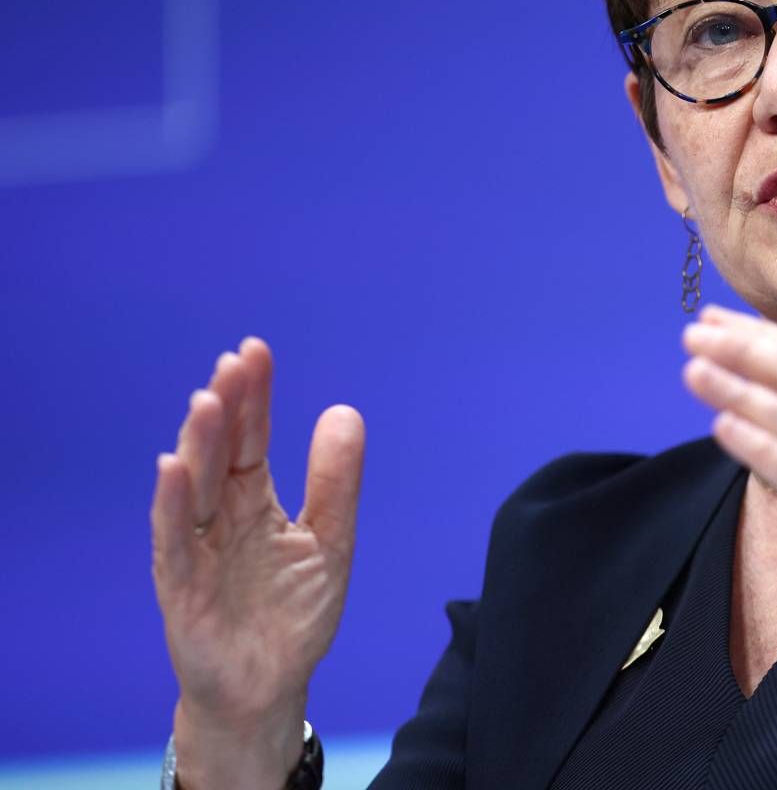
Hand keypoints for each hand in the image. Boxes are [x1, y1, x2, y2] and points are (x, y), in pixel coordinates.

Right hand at [149, 338, 363, 784]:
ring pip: (192, 487)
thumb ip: (335, 482)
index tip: (254, 350)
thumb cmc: (293, 614)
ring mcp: (197, 548)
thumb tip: (344, 410)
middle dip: (226, 408)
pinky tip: (172, 468)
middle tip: (233, 364)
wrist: (268, 687)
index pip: (251, 439)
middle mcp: (219, 516)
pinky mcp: (180, 586)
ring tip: (208, 402)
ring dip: (197, 445)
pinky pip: (173, 540)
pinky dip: (171, 504)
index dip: (253, 398)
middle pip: (219, 453)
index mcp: (254, 501)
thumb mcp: (330, 541)